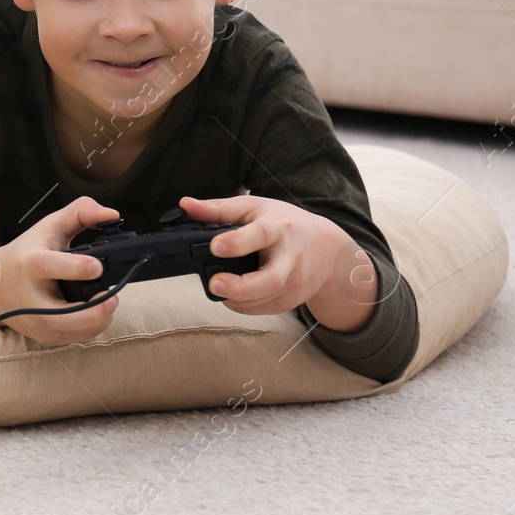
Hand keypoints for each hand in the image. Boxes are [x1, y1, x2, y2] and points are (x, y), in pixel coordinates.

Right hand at [0, 196, 122, 346]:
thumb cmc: (25, 254)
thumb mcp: (48, 226)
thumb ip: (81, 213)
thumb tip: (111, 214)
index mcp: (32, 264)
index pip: (50, 267)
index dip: (75, 268)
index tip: (97, 266)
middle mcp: (32, 297)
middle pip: (63, 316)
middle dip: (94, 312)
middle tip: (113, 298)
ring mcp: (37, 322)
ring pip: (74, 331)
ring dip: (100, 319)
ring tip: (108, 301)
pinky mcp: (45, 337)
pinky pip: (77, 337)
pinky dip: (93, 326)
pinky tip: (96, 312)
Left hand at [176, 194, 376, 330]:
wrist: (328, 249)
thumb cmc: (286, 223)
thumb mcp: (255, 208)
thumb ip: (219, 209)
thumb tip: (185, 205)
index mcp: (279, 228)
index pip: (261, 234)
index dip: (238, 242)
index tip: (215, 246)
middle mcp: (291, 257)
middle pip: (271, 279)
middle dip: (240, 286)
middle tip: (214, 284)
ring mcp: (295, 282)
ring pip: (265, 299)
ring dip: (236, 298)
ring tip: (218, 287)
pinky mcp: (292, 300)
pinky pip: (264, 310)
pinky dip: (243, 306)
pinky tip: (231, 296)